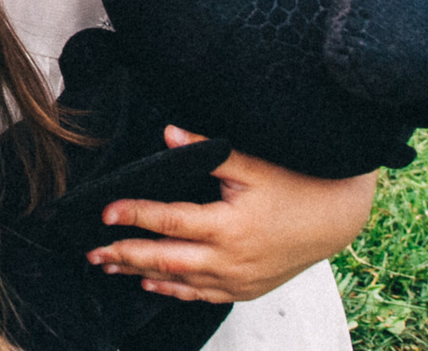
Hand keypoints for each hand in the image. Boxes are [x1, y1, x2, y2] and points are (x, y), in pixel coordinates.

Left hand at [88, 127, 378, 302]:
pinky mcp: (246, 289)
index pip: (171, 221)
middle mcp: (232, 259)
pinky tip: (149, 283)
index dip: (135, 216)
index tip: (105, 212)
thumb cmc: (295, 186)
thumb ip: (208, 151)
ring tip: (109, 265)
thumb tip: (169, 132)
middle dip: (125, 254)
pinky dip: (173, 290)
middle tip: (92, 251)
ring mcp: (239, 279)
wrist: (336, 221)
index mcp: (230, 226)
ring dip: (141, 273)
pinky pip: (202, 294)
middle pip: (167, 259)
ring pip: (180, 281)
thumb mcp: (253, 164)